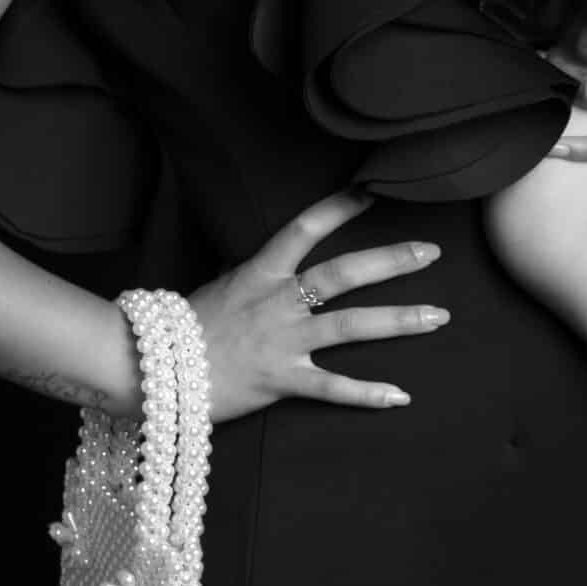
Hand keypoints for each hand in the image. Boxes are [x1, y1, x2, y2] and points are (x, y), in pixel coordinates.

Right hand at [184, 189, 446, 421]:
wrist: (149, 369)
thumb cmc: (186, 326)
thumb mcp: (223, 285)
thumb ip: (257, 274)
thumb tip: (280, 260)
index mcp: (261, 272)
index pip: (304, 228)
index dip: (340, 207)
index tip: (373, 190)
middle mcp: (277, 302)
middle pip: (343, 273)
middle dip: (391, 261)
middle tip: (430, 252)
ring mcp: (282, 342)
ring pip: (350, 326)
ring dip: (398, 320)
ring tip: (437, 316)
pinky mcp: (281, 381)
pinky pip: (332, 388)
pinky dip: (368, 393)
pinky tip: (401, 395)